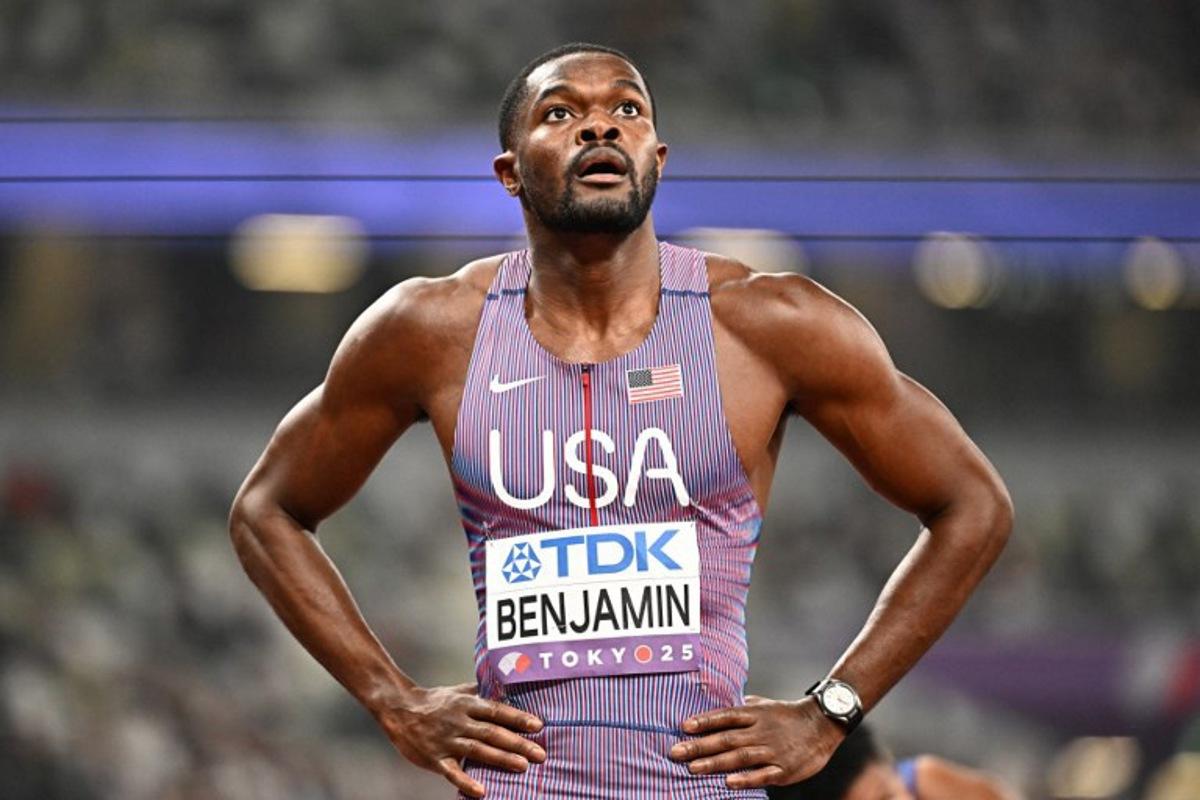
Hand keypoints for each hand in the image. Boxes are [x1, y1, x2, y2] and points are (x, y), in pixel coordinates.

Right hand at [372, 682, 544, 797]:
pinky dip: (466, 782)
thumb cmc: (434, 701)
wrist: (399, 709)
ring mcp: (447, 740)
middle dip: (517, 743)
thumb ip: (482, 693)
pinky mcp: (435, 758)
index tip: (538, 725)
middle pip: (492, 732)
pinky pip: (452, 772)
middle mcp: (459, 721)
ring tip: (522, 766)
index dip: (517, 718)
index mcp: (467, 704)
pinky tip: (482, 792)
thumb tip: (508, 689)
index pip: (497, 711)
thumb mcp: (458, 692)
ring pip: (477, 750)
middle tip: (540, 753)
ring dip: (501, 758)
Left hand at [669, 695, 845, 789]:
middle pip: (726, 738)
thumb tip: (716, 707)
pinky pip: (762, 775)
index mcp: (754, 714)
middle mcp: (760, 731)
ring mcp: (771, 750)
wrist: (822, 724)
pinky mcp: (784, 768)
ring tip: (694, 768)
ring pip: (740, 757)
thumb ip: (741, 707)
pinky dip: (746, 779)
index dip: (704, 720)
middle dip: (699, 745)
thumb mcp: (763, 705)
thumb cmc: (787, 715)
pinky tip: (729, 783)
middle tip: (676, 751)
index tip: (683, 726)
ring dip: (715, 763)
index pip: (725, 716)